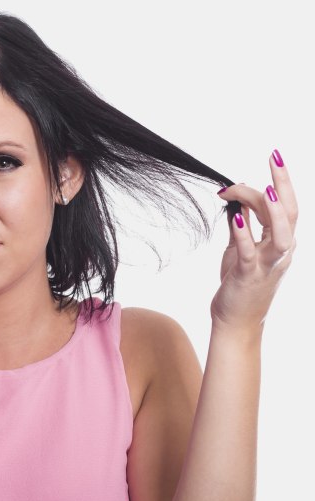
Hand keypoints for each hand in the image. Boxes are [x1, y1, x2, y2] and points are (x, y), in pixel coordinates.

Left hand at [212, 150, 297, 332]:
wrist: (236, 320)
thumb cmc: (239, 284)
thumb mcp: (239, 249)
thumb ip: (242, 225)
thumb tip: (236, 199)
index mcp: (281, 242)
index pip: (286, 206)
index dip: (281, 180)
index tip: (271, 156)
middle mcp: (281, 251)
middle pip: (289, 213)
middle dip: (284, 183)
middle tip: (274, 157)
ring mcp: (268, 264)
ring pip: (281, 234)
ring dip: (272, 211)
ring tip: (266, 189)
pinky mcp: (249, 275)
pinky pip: (249, 252)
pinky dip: (243, 233)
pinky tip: (234, 216)